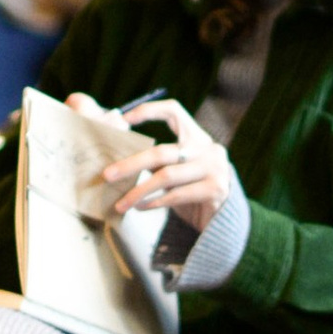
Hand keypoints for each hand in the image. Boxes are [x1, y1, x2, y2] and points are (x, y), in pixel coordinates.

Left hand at [89, 95, 232, 238]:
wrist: (225, 221)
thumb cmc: (192, 193)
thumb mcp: (176, 171)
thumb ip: (157, 160)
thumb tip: (118, 156)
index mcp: (197, 137)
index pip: (174, 111)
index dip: (149, 111)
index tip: (124, 119)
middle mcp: (208, 149)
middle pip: (162, 152)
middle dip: (131, 164)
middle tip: (107, 175)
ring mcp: (214, 169)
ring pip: (166, 176)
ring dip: (139, 191)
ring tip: (120, 203)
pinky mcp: (215, 190)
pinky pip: (176, 195)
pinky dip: (154, 202)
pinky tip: (139, 207)